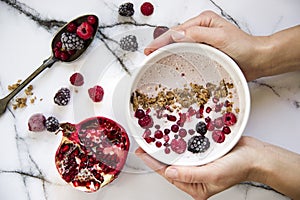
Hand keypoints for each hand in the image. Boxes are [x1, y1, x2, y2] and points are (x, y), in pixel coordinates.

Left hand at [135, 136, 262, 199]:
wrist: (254, 155)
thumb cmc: (239, 168)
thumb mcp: (213, 175)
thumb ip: (191, 174)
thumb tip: (169, 172)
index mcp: (195, 186)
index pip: (169, 174)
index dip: (154, 163)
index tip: (143, 153)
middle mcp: (195, 176)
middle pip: (170, 165)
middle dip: (157, 155)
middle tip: (145, 145)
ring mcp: (199, 163)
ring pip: (177, 155)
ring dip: (166, 147)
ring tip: (154, 140)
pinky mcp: (203, 152)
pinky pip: (187, 147)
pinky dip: (179, 142)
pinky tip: (172, 136)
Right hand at [144, 11, 299, 80]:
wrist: (257, 60)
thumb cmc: (243, 47)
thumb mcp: (220, 37)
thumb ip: (198, 34)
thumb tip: (176, 34)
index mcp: (203, 22)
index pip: (176, 31)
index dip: (161, 40)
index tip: (149, 49)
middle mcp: (201, 30)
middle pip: (175, 38)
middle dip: (160, 46)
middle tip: (147, 55)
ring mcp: (202, 42)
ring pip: (180, 47)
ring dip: (167, 53)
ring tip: (154, 60)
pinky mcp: (205, 53)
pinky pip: (187, 55)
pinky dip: (177, 60)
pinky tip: (171, 65)